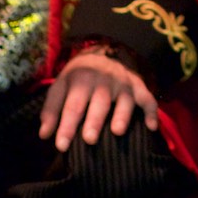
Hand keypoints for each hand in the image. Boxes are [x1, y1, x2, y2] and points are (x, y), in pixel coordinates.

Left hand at [39, 49, 159, 151]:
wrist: (104, 51)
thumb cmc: (79, 76)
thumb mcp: (61, 85)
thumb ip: (52, 109)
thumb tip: (44, 135)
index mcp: (81, 79)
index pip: (73, 105)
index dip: (67, 126)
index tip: (61, 146)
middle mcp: (104, 80)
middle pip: (99, 102)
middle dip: (94, 120)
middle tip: (89, 140)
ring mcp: (123, 83)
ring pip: (124, 99)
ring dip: (122, 115)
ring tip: (117, 131)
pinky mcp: (138, 86)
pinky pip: (147, 98)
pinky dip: (151, 112)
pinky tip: (152, 127)